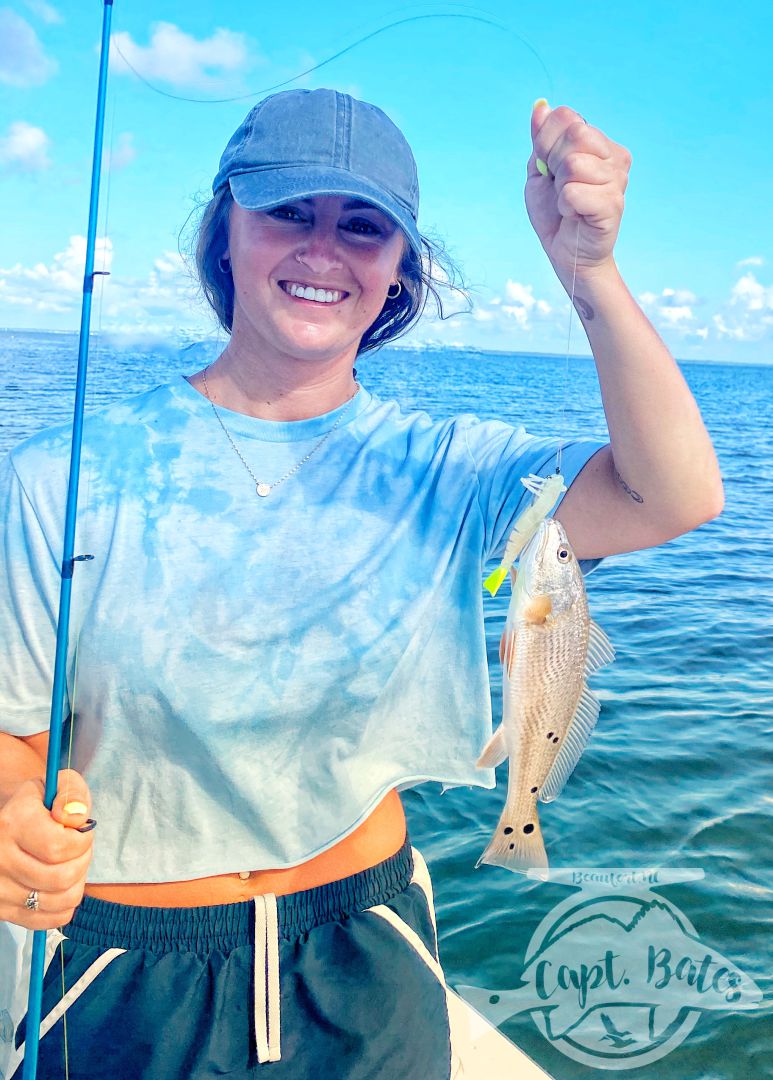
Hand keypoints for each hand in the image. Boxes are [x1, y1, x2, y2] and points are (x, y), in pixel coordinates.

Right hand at [0, 769, 94, 928]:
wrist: (11, 824)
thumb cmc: (39, 805)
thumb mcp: (56, 785)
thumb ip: (72, 793)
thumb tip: (75, 818)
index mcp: (12, 824)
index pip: (58, 847)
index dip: (82, 841)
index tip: (81, 832)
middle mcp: (0, 859)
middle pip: (61, 877)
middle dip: (83, 861)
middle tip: (79, 849)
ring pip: (59, 900)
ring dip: (77, 882)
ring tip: (71, 865)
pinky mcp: (4, 910)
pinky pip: (49, 919)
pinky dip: (65, 905)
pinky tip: (61, 885)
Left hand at [525, 100, 631, 278]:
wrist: (566, 253)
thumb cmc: (555, 213)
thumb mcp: (540, 170)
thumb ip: (541, 138)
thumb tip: (540, 107)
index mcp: (599, 143)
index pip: (567, 117)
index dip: (546, 142)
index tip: (547, 167)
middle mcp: (614, 157)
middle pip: (574, 134)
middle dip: (553, 163)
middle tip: (559, 187)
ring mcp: (618, 180)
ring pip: (573, 164)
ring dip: (560, 188)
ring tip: (568, 203)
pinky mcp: (613, 204)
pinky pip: (574, 192)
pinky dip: (565, 206)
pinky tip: (575, 215)